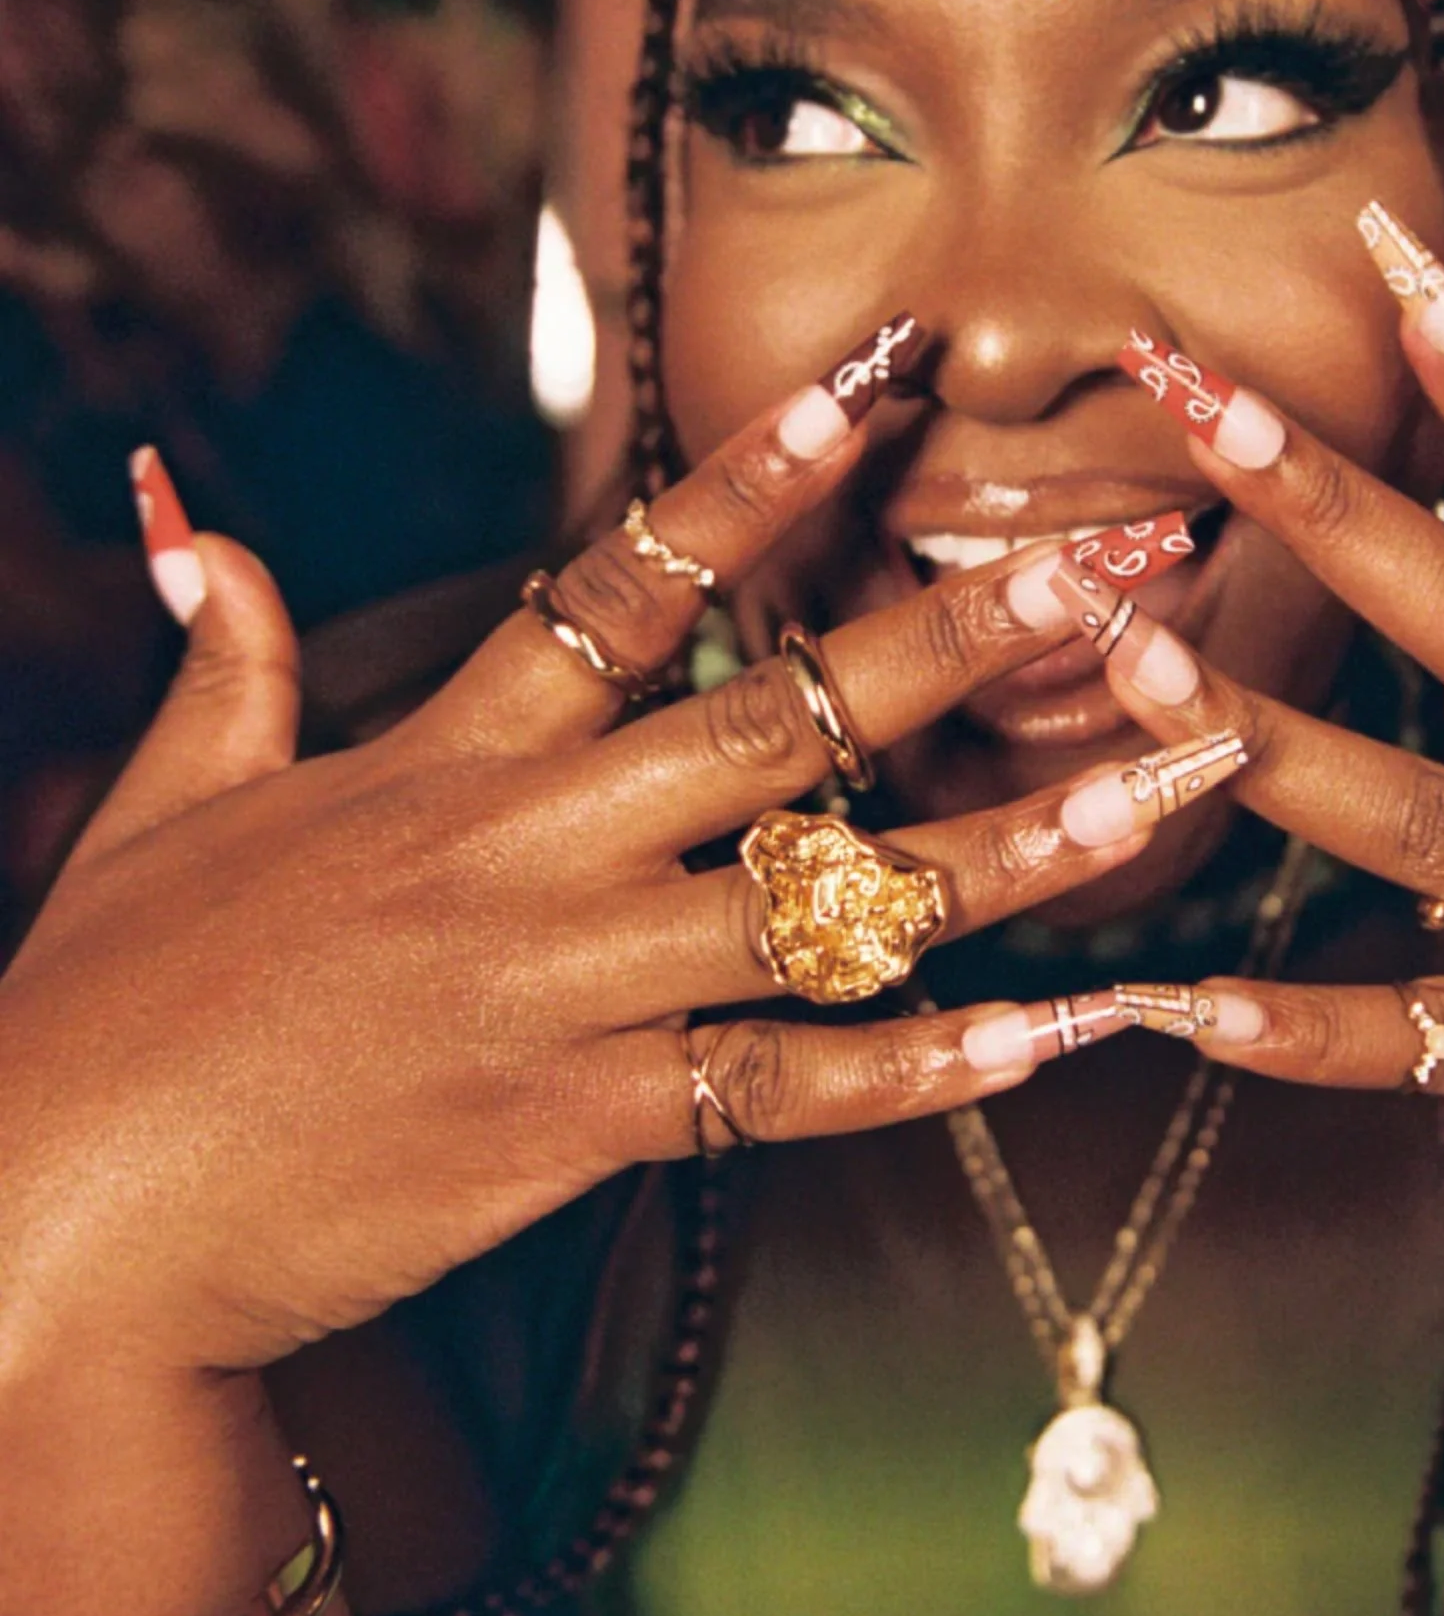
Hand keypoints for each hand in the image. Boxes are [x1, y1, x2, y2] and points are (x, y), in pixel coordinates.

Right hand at [0, 361, 1190, 1381]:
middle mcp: (529, 849)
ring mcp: (563, 988)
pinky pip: (779, 1091)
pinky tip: (1045, 1037)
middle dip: (961, 634)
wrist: (53, 1230)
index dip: (763, 473)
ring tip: (1161, 782)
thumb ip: (222, 664)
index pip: (626, 577)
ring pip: (828, 900)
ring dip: (1011, 844)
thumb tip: (203, 529)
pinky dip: (916, 1073)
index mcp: (443, 755)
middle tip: (1116, 569)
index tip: (886, 386)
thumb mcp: (158, 808)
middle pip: (782, 717)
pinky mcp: (573, 1128)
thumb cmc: (106, 1007)